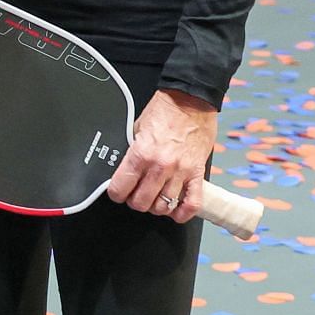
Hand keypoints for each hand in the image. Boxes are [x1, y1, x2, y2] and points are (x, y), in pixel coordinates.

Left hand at [107, 89, 218, 221]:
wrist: (190, 101)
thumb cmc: (164, 111)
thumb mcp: (136, 129)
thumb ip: (131, 152)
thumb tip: (122, 169)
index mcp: (141, 153)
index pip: (121, 187)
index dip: (116, 193)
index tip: (118, 191)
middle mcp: (160, 166)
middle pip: (141, 202)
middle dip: (135, 202)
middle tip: (135, 195)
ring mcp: (180, 172)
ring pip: (164, 206)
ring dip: (156, 207)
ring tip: (154, 199)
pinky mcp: (197, 173)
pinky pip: (192, 203)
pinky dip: (183, 212)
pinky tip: (175, 211)